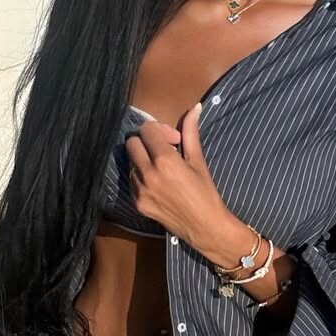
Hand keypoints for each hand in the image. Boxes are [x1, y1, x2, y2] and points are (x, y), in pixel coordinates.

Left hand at [125, 104, 230, 247]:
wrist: (204, 227)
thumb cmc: (206, 193)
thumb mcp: (198, 161)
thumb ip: (190, 133)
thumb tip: (194, 108)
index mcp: (164, 160)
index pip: (146, 130)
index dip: (160, 130)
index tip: (175, 140)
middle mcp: (147, 174)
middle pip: (132, 142)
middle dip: (147, 142)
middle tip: (164, 150)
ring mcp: (139, 190)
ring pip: (130, 161)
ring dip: (143, 159)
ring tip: (162, 168)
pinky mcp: (136, 203)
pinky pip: (131, 180)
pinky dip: (141, 175)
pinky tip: (158, 182)